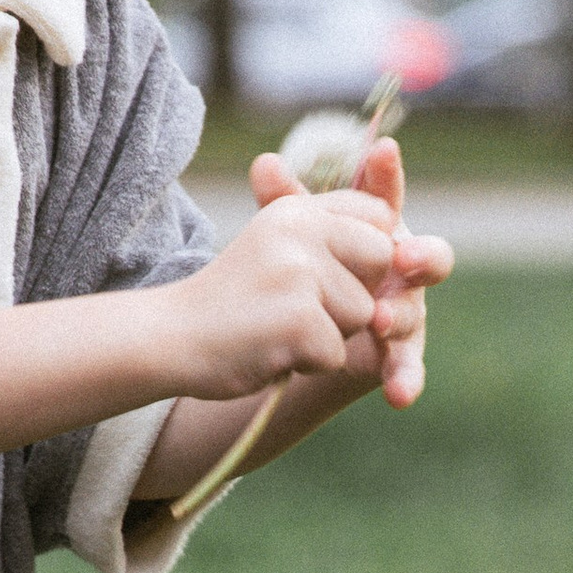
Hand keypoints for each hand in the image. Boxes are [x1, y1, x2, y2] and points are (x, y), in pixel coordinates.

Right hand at [158, 184, 404, 399]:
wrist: (170, 338)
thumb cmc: (230, 302)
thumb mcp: (274, 248)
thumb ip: (329, 240)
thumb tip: (402, 250)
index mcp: (297, 209)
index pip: (378, 216)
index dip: (368, 253)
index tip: (330, 274)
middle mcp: (301, 230)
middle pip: (382, 264)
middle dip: (353, 296)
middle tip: (295, 307)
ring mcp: (301, 274)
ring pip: (363, 316)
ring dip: (327, 336)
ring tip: (276, 329)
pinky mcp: (300, 321)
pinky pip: (336, 354)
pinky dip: (307, 364)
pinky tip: (268, 350)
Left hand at [245, 134, 441, 409]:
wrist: (294, 337)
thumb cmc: (300, 274)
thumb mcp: (292, 240)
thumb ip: (284, 203)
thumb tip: (264, 161)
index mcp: (378, 229)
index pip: (386, 196)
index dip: (387, 174)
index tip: (381, 151)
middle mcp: (403, 268)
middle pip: (428, 256)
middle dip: (422, 256)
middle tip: (403, 258)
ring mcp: (406, 311)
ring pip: (413, 313)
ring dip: (399, 315)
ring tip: (379, 321)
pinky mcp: (401, 354)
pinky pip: (409, 366)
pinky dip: (407, 378)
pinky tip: (400, 394)